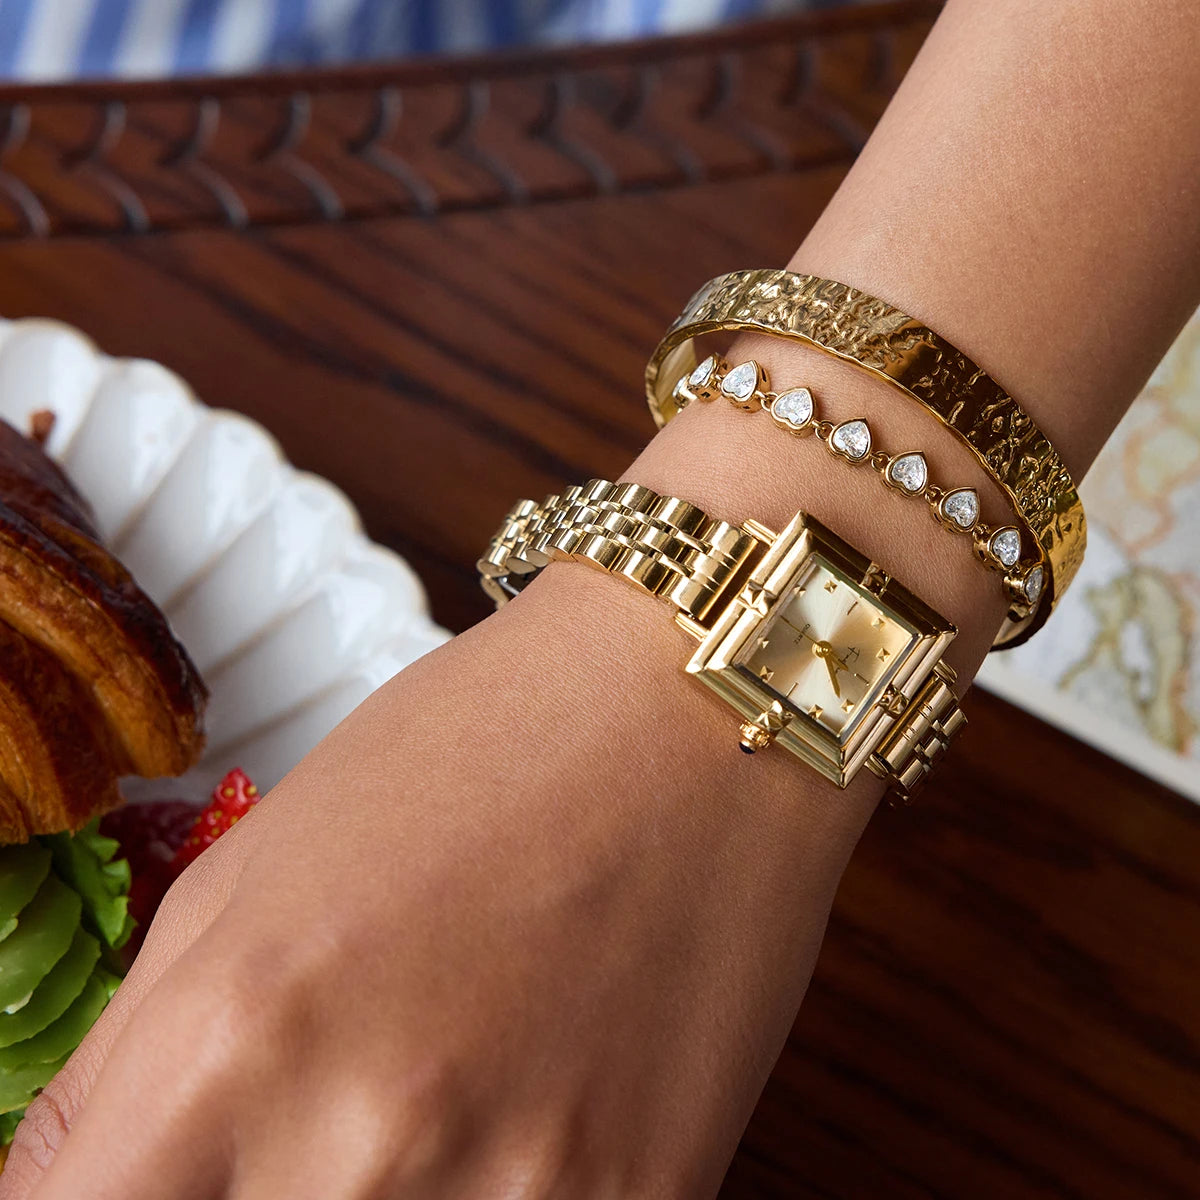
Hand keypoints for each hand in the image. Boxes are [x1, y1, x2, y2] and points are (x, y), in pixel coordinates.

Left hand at [0, 568, 871, 1198]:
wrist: (690, 712)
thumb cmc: (476, 748)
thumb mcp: (258, 868)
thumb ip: (137, 1056)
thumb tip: (73, 1188)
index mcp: (232, 1037)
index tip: (161, 1180)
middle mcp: (361, 1143)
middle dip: (257, 1190)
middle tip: (327, 1110)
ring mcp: (514, 1195)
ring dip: (389, 1195)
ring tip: (443, 1085)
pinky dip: (500, 1194)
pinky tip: (526, 1108)